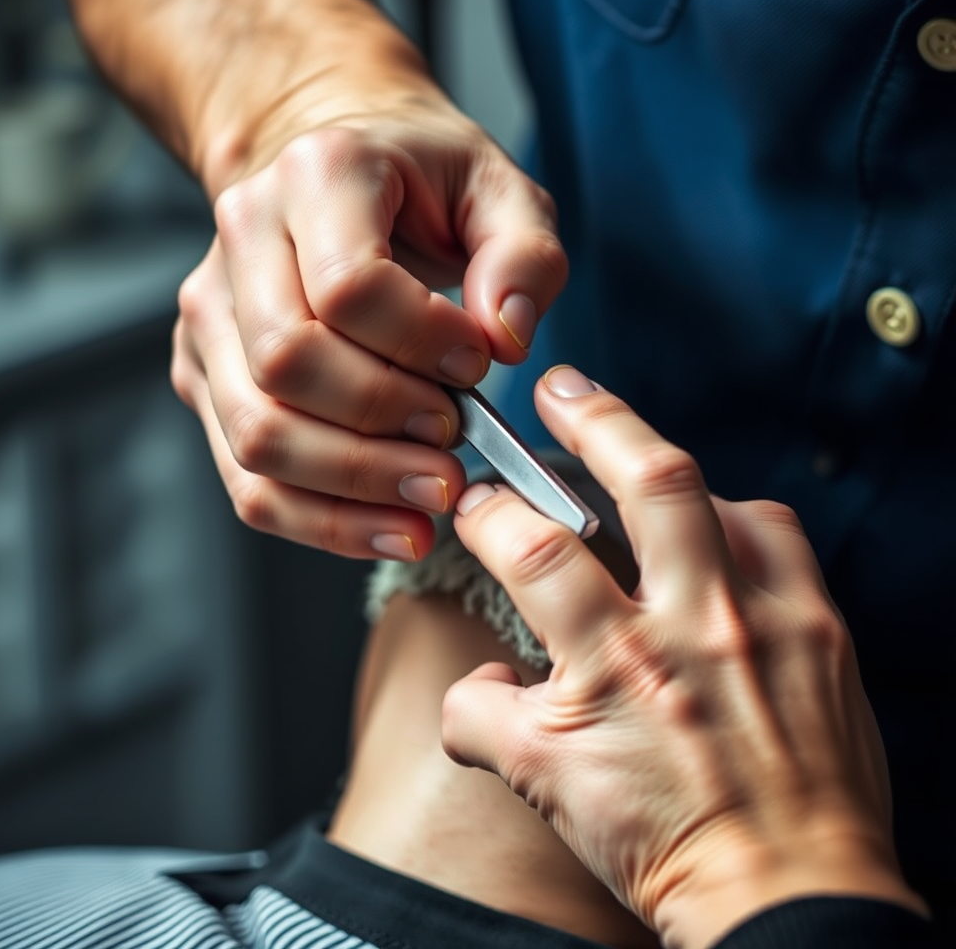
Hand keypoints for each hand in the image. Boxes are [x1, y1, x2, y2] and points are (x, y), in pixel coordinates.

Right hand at [171, 105, 566, 557]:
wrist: (330, 167)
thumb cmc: (420, 183)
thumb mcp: (498, 190)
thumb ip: (523, 255)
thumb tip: (505, 338)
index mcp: (318, 174)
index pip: (348, 287)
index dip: (421, 346)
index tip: (475, 368)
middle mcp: (244, 238)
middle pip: (287, 365)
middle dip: (383, 427)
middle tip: (454, 445)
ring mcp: (212, 313)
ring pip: (257, 434)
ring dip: (353, 487)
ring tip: (432, 496)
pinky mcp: (206, 374)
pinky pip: (247, 476)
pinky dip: (320, 519)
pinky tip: (389, 525)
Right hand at [442, 366, 923, 948]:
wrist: (784, 897)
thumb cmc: (667, 844)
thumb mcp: (540, 788)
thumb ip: (482, 718)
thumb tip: (467, 684)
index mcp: (614, 666)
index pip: (532, 550)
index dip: (490, 510)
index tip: (477, 501)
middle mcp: (692, 628)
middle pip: (647, 481)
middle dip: (594, 417)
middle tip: (561, 388)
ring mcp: (763, 622)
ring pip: (717, 497)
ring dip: (664, 463)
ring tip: (634, 455)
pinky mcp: (817, 629)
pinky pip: (779, 536)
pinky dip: (737, 517)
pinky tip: (714, 527)